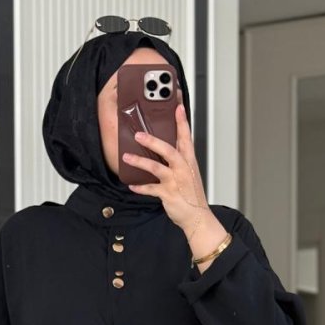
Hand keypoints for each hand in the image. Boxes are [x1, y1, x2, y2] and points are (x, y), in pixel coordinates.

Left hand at [121, 91, 224, 256]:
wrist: (198, 217)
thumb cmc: (192, 194)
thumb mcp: (189, 172)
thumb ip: (178, 158)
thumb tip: (164, 147)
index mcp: (189, 161)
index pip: (186, 137)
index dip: (182, 122)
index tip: (177, 107)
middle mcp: (183, 169)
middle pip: (168, 150)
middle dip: (153, 141)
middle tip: (139, 134)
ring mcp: (175, 181)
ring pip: (156, 168)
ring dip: (140, 161)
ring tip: (126, 156)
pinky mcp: (168, 194)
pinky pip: (151, 189)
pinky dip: (140, 187)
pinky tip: (131, 185)